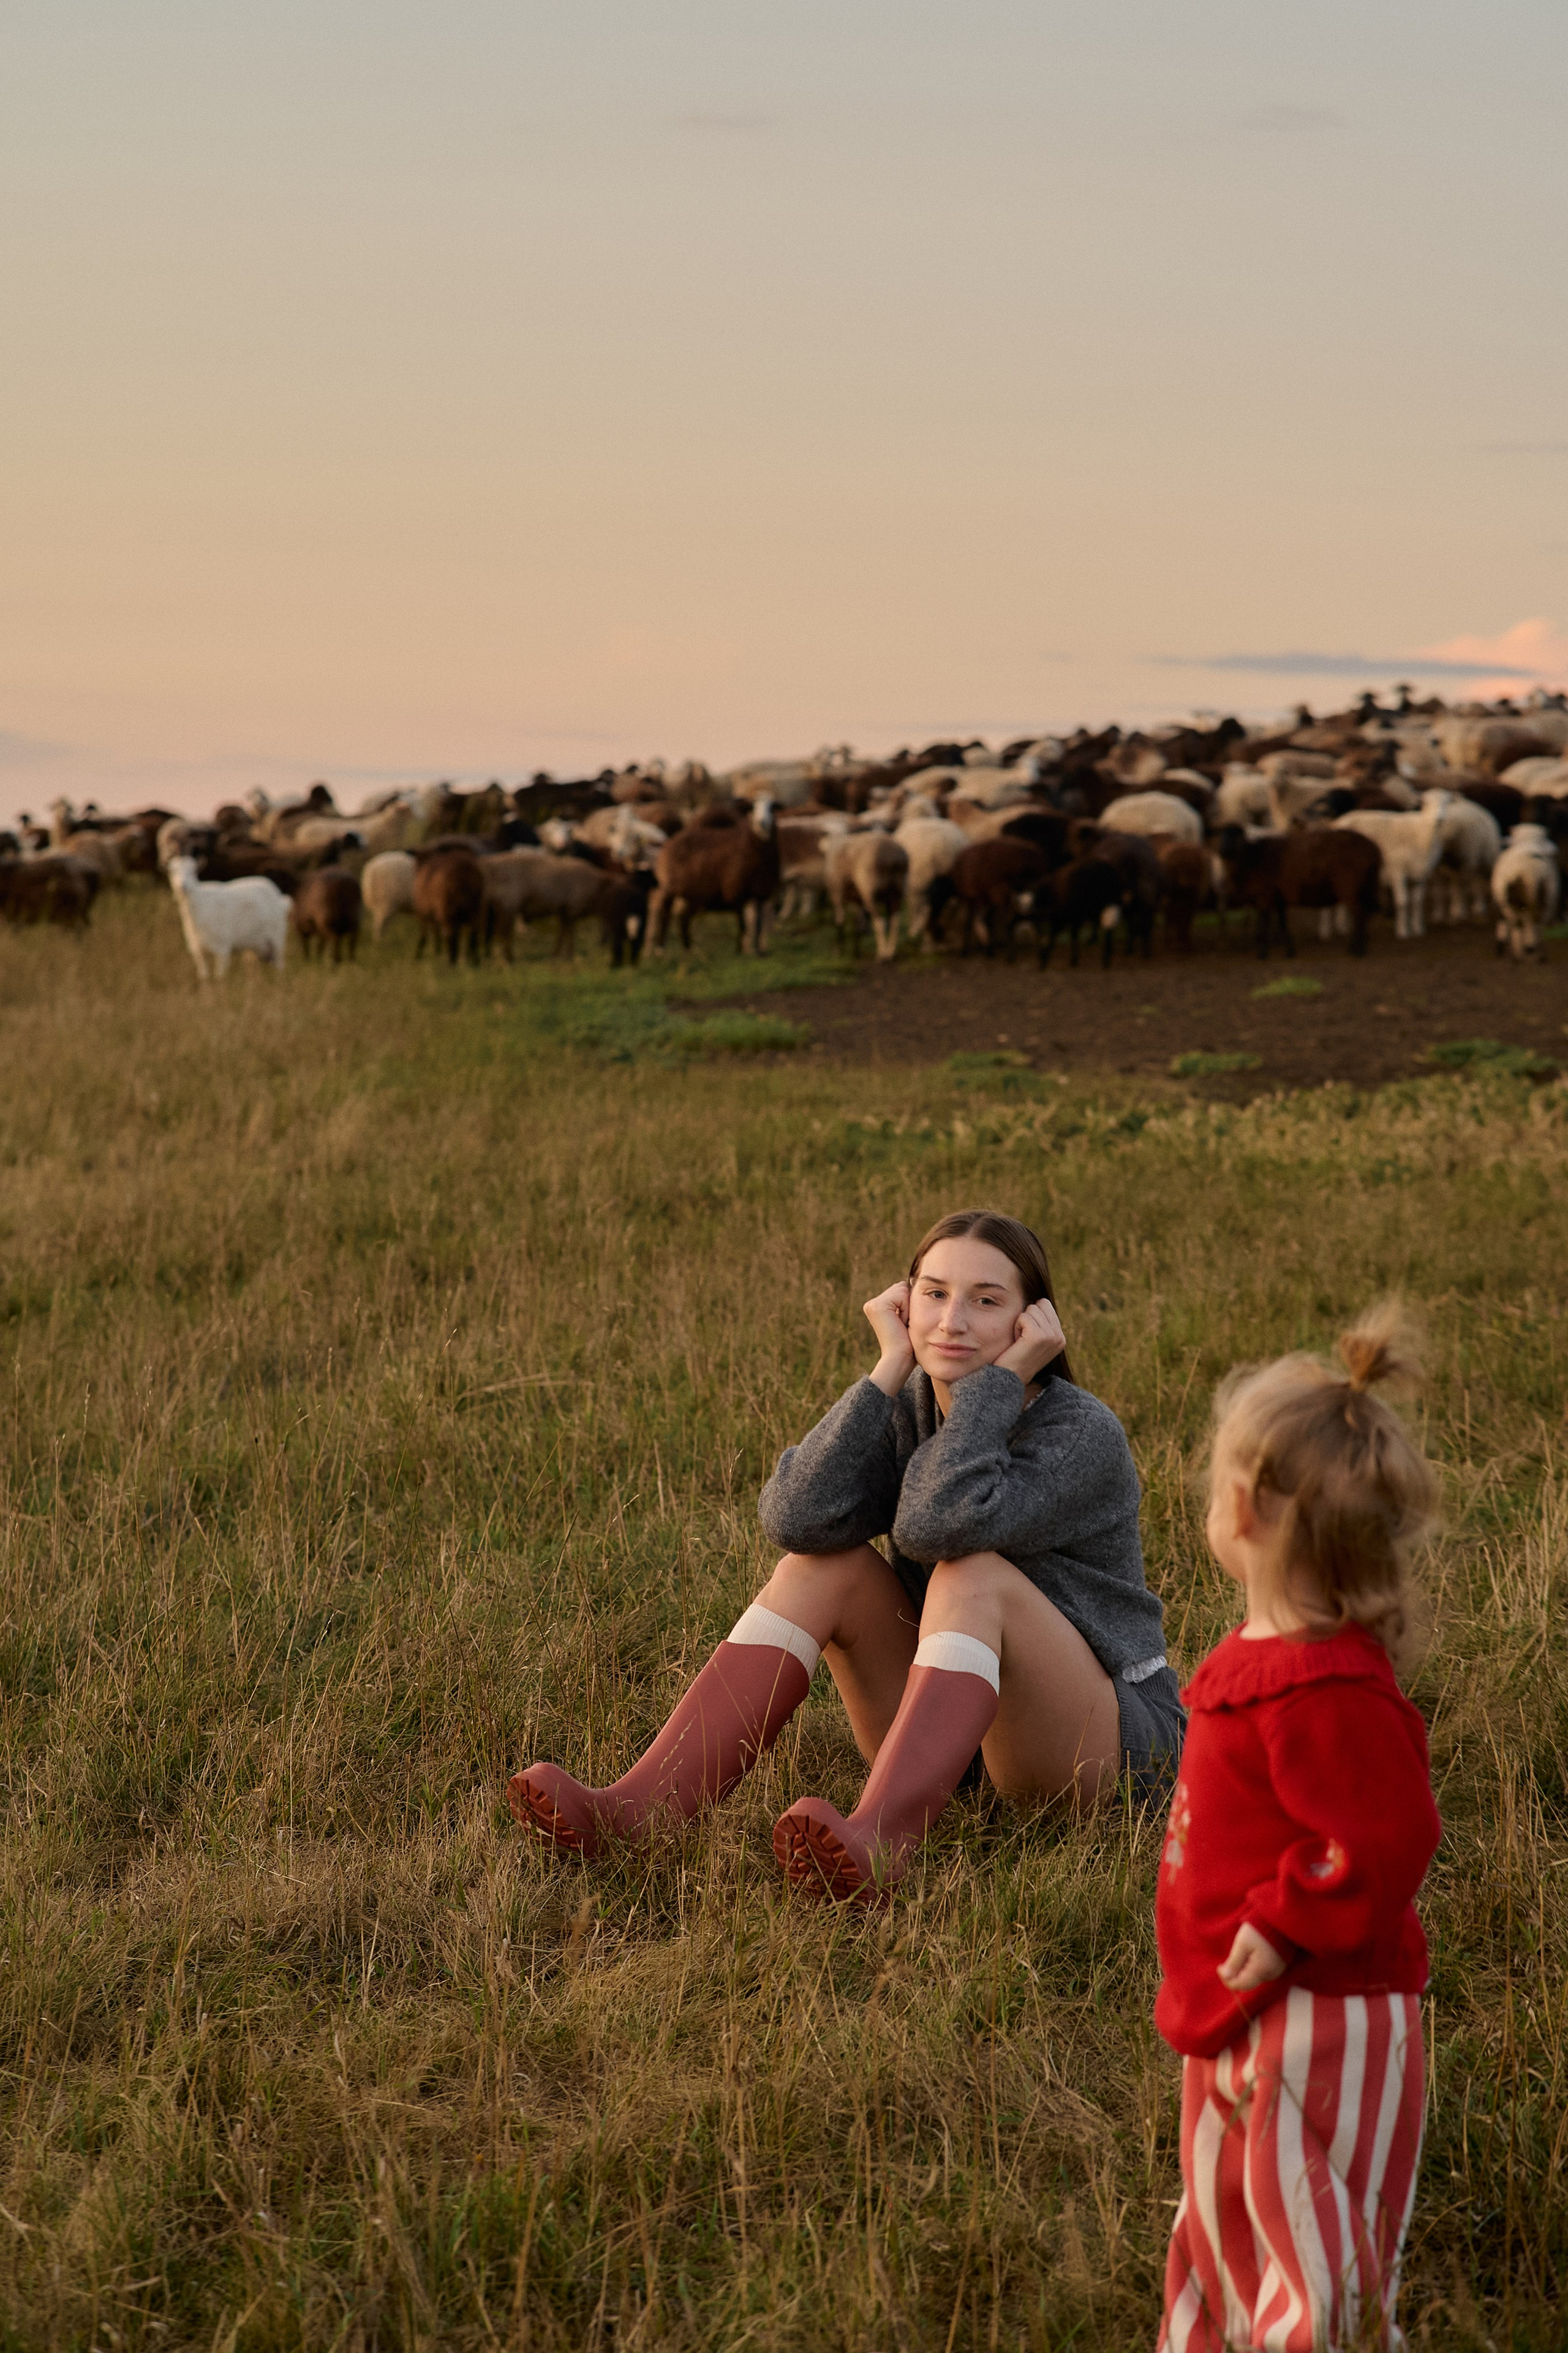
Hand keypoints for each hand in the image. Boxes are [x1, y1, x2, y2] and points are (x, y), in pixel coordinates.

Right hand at [864, 1280, 915, 1394]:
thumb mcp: (907, 1320)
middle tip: (904, 1325)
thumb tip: (917, 1287)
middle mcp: (872, 1304)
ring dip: (908, 1307)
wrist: (900, 1359)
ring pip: (902, 1288)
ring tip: (902, 1325)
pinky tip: (901, 1323)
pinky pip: (902, 1294)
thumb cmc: (908, 1345)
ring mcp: (872, 1304)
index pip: (902, 1290)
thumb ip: (907, 1304)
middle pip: (902, 1287)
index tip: (905, 1325)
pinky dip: (906, 1308)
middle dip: (909, 1304)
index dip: (910, 1305)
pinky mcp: (877, 1306)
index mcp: (877, 1307)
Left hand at [994, 1298, 1065, 1383]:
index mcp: (1060, 1337)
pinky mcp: (1039, 1337)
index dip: (1032, 1316)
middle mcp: (1059, 1337)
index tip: (1028, 1337)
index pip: (1045, 1304)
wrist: (1008, 1377)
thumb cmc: (1016, 1356)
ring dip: (1021, 1323)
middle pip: (1039, 1304)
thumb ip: (1042, 1323)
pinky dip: (1016, 1327)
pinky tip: (1017, 1342)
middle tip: (1023, 1339)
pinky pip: (1024, 1316)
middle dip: (1027, 1317)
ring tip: (1020, 1341)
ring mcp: (1051, 1337)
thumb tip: (1040, 1300)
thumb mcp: (1035, 1340)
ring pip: (1031, 1309)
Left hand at [1217, 1921, 1287, 1992]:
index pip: (1239, 1985)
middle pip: (1246, 1983)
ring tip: (1239, 1955)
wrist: (1279, 1919)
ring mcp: (1276, 1971)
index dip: (1226, 1979)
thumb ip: (1234, 1963)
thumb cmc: (1258, 1931)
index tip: (1220, 1966)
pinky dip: (1250, 1967)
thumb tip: (1225, 1977)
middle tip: (1226, 1961)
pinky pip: (1260, 1973)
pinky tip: (1248, 1955)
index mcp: (1260, 1971)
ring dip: (1242, 1971)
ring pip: (1253, 1978)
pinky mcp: (1278, 1966)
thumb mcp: (1242, 1944)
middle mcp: (1270, 1975)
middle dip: (1234, 1975)